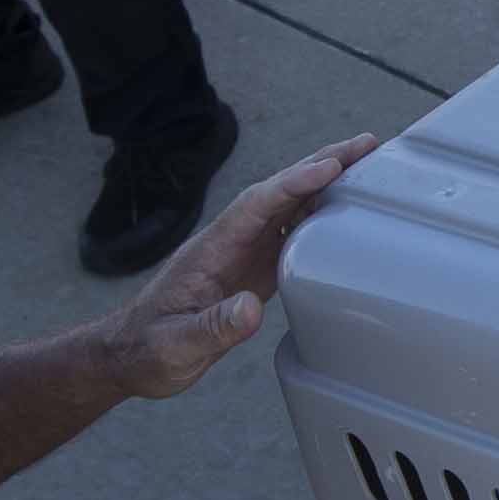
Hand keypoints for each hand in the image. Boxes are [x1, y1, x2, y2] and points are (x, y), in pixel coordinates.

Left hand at [92, 129, 385, 397]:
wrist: (130, 354)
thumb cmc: (147, 349)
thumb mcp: (175, 346)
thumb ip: (211, 328)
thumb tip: (249, 311)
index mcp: (211, 249)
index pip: (256, 205)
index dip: (293, 184)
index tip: (331, 167)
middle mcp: (229, 242)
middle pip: (279, 192)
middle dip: (321, 164)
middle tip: (366, 144)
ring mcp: (241, 254)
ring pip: (288, 207)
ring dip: (325, 184)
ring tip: (368, 167)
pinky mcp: (250, 270)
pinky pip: (289, 234)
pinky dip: (318, 217)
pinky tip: (343, 213)